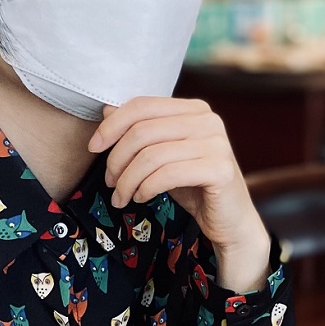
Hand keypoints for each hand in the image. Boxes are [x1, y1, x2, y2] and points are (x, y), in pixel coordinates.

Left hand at [88, 97, 270, 291]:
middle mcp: (209, 120)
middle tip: (109, 182)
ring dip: (127, 180)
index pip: (142, 105)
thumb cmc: (193, 185)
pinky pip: (167, 174)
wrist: (230, 220)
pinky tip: (141, 197)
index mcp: (194, 109)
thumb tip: (107, 110)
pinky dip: (146, 188)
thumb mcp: (162, 155)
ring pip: (152, 155)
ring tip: (121, 196)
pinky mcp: (220, 169)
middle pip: (143, 131)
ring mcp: (217, 144)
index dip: (112, 125)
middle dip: (117, 159)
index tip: (94, 147)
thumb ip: (140, 131)